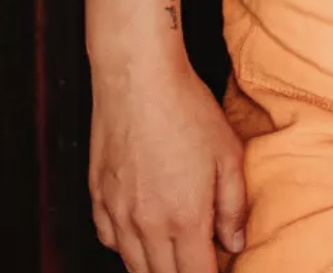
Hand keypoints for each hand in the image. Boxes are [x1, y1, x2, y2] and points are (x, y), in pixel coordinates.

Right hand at [90, 54, 247, 271]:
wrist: (138, 78)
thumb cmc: (186, 109)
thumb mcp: (228, 153)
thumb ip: (234, 206)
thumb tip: (235, 243)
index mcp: (185, 219)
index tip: (217, 269)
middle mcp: (147, 226)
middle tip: (198, 260)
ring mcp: (118, 215)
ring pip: (134, 267)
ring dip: (155, 268)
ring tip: (173, 257)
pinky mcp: (97, 198)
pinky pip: (110, 242)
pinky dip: (127, 248)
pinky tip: (141, 235)